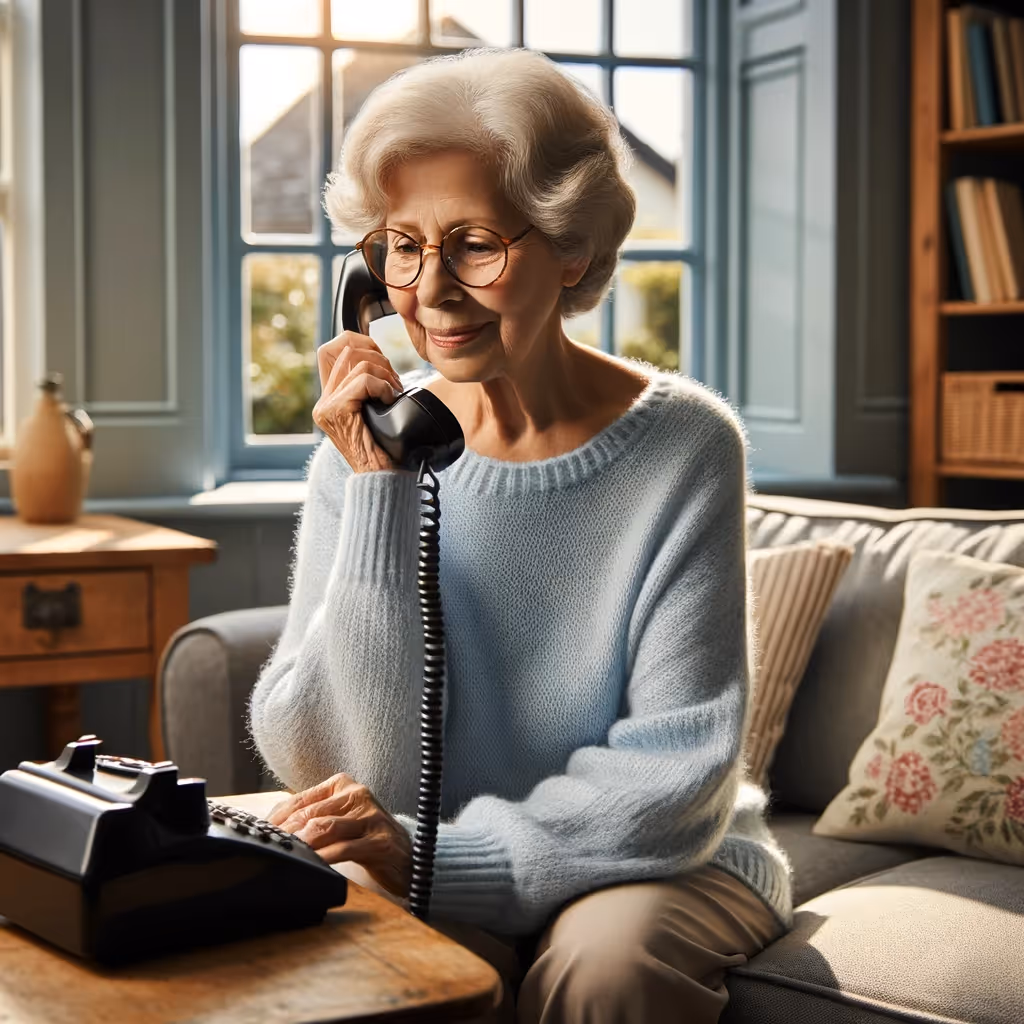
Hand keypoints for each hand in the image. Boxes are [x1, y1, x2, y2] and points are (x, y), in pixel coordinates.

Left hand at [267, 774, 412, 897]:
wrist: (407, 858)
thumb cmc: (366, 839)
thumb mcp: (338, 822)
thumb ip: (311, 819)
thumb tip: (270, 828)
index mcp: (343, 786)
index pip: (300, 799)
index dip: (276, 818)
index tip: (260, 834)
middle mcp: (358, 795)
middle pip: (310, 814)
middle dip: (284, 834)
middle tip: (268, 849)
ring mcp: (371, 817)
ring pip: (325, 827)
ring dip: (301, 844)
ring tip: (285, 856)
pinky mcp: (380, 841)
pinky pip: (345, 849)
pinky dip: (324, 858)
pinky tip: (312, 865)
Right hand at [313, 331, 404, 472]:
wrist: (382, 480)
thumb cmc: (386, 451)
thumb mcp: (375, 412)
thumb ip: (368, 389)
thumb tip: (380, 359)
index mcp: (330, 400)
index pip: (332, 350)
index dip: (357, 342)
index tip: (381, 358)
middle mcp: (323, 402)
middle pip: (344, 348)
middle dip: (377, 356)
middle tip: (394, 381)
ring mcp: (326, 407)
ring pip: (357, 363)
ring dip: (385, 373)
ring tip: (394, 393)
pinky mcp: (336, 412)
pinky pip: (363, 380)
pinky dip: (383, 386)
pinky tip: (390, 400)